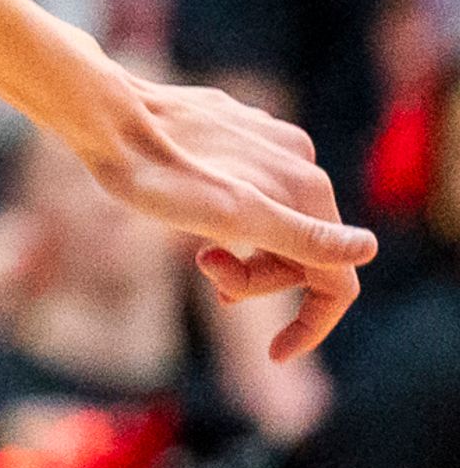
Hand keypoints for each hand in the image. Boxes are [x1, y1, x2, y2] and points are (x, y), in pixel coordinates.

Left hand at [81, 71, 375, 358]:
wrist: (100, 114)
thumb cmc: (156, 175)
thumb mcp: (230, 217)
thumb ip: (301, 237)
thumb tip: (367, 250)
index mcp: (305, 187)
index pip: (337, 280)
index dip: (311, 324)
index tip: (275, 353)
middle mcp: (298, 158)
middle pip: (303, 251)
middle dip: (259, 277)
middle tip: (205, 270)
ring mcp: (268, 140)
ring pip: (277, 221)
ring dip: (245, 251)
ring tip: (199, 253)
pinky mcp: (238, 129)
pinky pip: (253, 191)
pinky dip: (231, 220)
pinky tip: (192, 214)